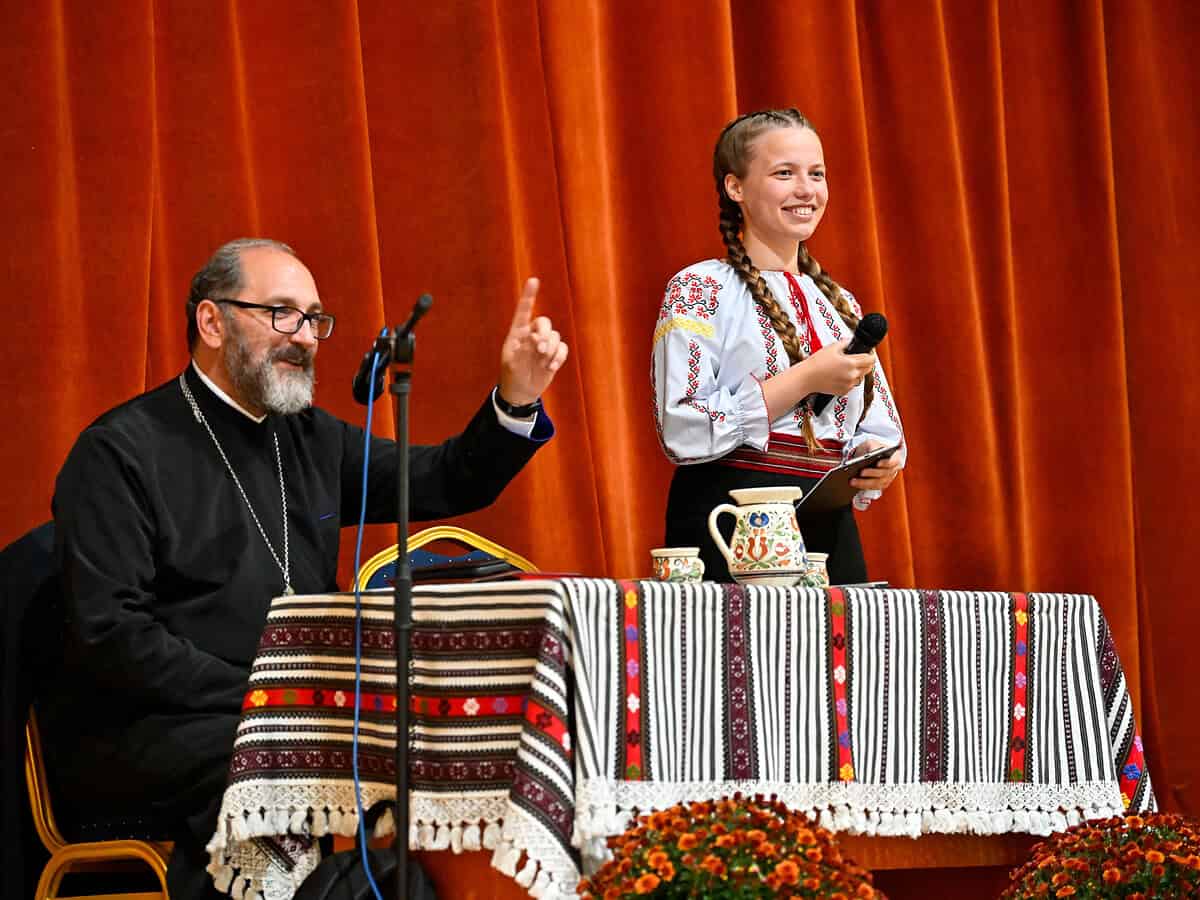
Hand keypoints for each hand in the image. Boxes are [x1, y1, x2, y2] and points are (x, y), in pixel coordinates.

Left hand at [497, 277, 568, 405]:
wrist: (521, 392)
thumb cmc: (512, 375)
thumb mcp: (513, 364)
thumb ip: (523, 350)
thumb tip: (536, 337)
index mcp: (517, 333)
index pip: (523, 311)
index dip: (529, 296)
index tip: (534, 280)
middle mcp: (532, 335)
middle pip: (544, 322)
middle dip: (545, 334)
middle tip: (540, 350)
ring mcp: (544, 344)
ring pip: (555, 336)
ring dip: (551, 349)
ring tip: (544, 362)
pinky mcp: (554, 354)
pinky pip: (562, 348)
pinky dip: (559, 357)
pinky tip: (551, 367)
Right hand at [802, 340, 875, 396]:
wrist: (807, 378)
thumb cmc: (816, 364)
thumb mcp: (832, 348)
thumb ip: (845, 343)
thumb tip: (850, 341)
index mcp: (851, 363)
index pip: (870, 360)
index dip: (871, 355)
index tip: (869, 354)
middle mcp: (852, 375)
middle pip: (868, 369)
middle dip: (865, 363)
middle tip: (858, 359)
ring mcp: (848, 384)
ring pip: (860, 378)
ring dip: (858, 372)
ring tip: (846, 368)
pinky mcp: (843, 391)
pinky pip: (852, 385)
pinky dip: (849, 380)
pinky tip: (840, 376)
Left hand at [848, 439, 902, 492]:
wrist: (869, 455)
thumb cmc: (871, 448)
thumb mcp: (872, 444)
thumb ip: (872, 447)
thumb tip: (871, 453)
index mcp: (895, 457)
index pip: (893, 461)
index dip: (886, 463)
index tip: (877, 463)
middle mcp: (893, 469)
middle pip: (884, 474)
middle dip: (872, 473)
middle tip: (861, 472)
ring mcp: (888, 478)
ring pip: (878, 483)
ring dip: (865, 483)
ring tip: (853, 481)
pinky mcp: (881, 485)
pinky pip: (873, 488)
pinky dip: (863, 486)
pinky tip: (854, 484)